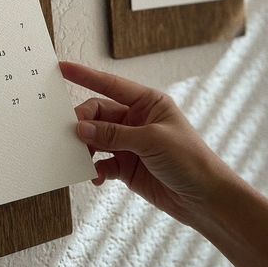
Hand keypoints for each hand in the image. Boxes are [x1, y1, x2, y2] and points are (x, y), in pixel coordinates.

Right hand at [60, 61, 237, 227]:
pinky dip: (94, 169)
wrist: (204, 199)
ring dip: (85, 148)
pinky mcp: (126, 167)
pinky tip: (95, 176)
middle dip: (83, 123)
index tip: (62, 68)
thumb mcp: (151, 140)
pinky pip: (100, 163)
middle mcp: (136, 120)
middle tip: (70, 134)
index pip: (110, 85)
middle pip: (98, 114)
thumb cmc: (190, 160)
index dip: (85, 75)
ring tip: (79, 158)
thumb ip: (113, 134)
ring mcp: (130, 144)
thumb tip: (81, 129)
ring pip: (96, 139)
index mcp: (148, 103)